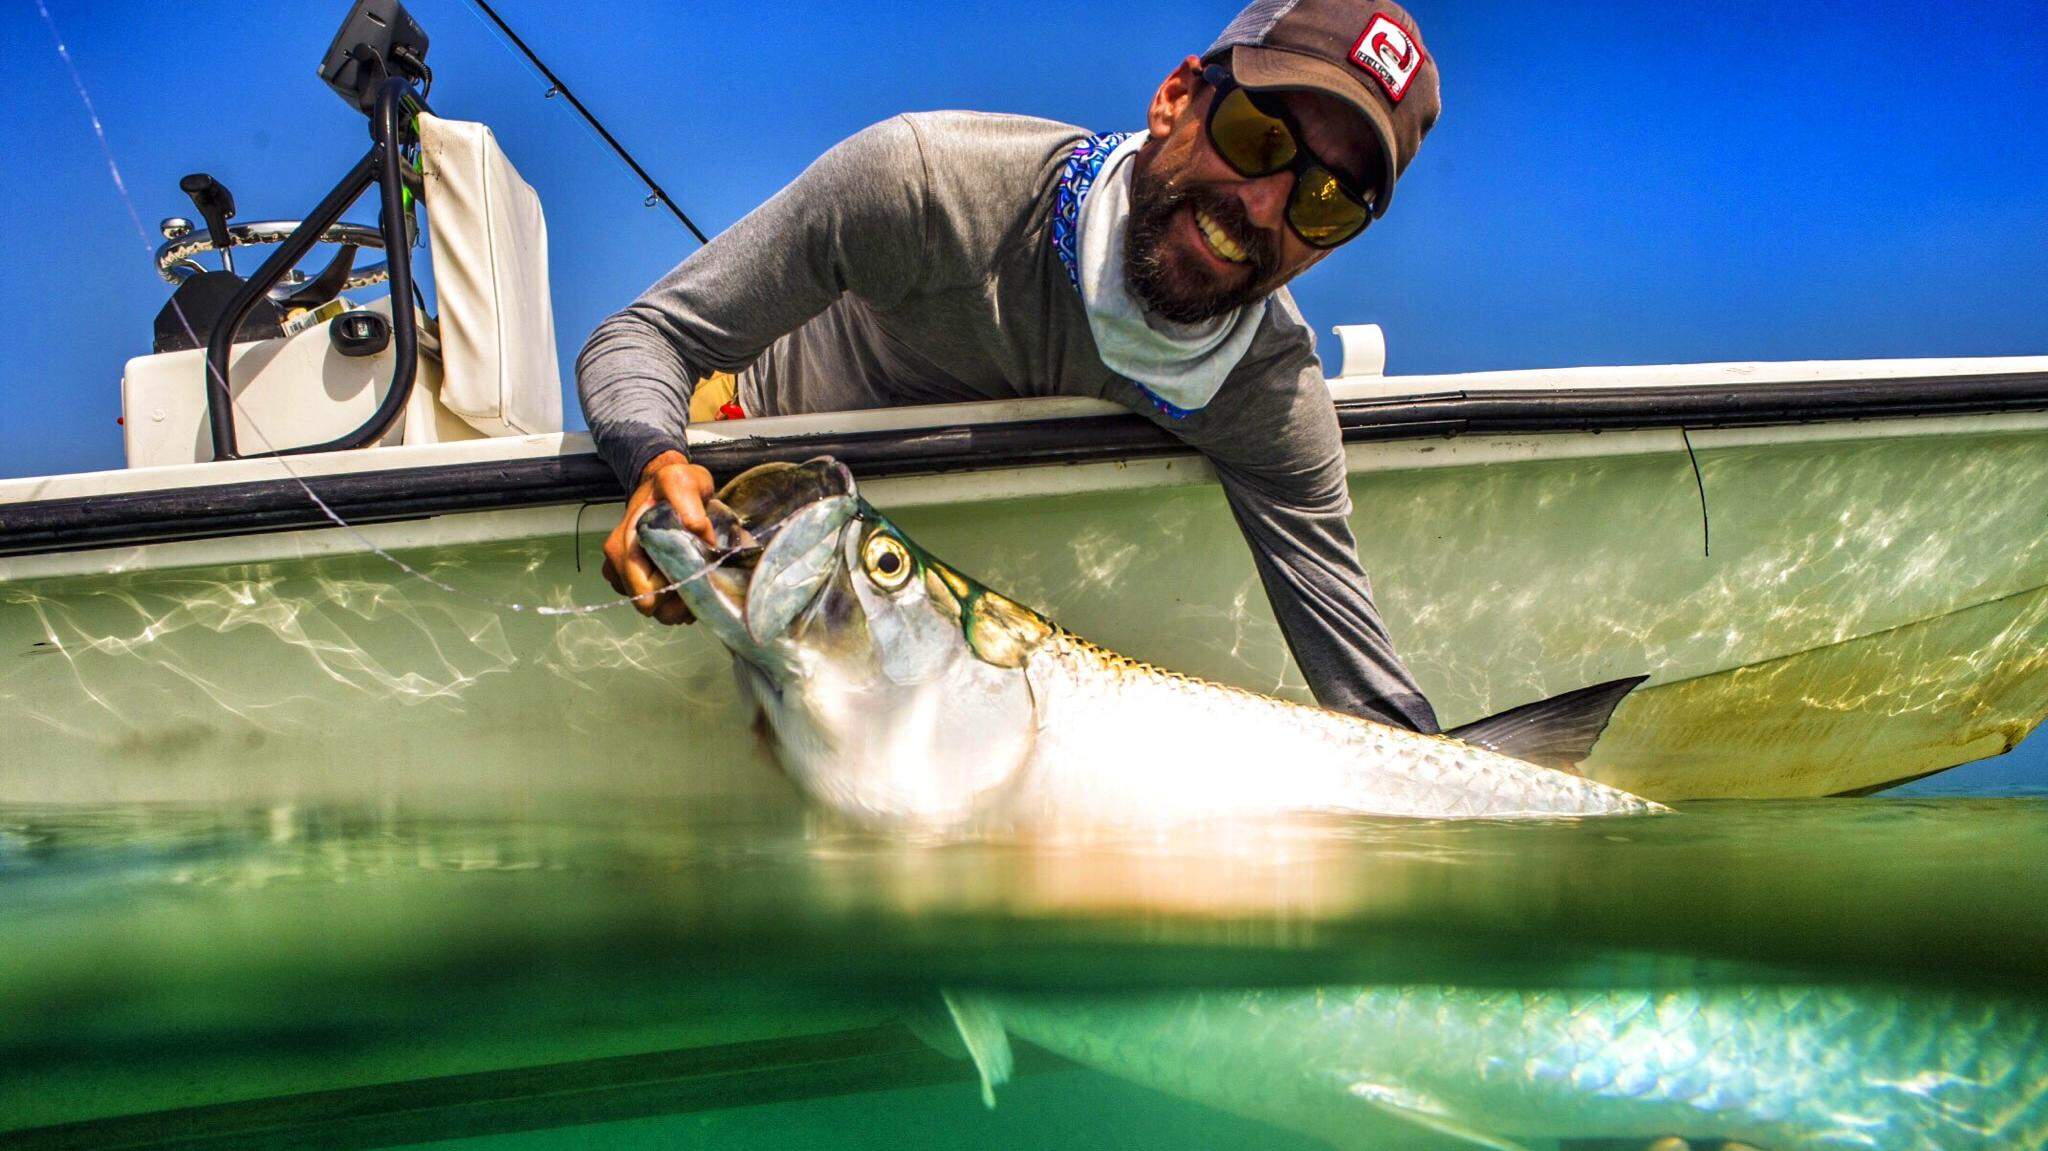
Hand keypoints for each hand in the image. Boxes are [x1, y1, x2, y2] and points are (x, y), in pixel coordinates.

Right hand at [602, 450, 715, 624]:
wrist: (663, 484)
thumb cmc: (670, 483)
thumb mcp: (680, 481)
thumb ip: (686, 500)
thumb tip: (696, 530)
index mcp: (623, 547)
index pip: (645, 594)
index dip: (673, 590)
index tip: (695, 572)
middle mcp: (618, 565)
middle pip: (651, 607)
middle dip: (679, 600)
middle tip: (703, 579)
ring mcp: (626, 575)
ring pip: (657, 609)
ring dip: (681, 600)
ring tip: (700, 577)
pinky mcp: (639, 579)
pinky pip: (660, 603)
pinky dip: (678, 597)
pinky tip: (692, 577)